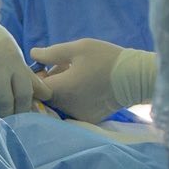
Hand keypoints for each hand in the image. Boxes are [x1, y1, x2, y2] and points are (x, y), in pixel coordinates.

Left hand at [28, 39, 155, 121]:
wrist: (135, 77)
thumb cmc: (106, 59)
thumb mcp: (78, 48)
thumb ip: (52, 52)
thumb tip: (32, 53)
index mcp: (61, 89)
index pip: (35, 87)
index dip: (35, 76)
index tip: (44, 66)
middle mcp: (66, 106)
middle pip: (47, 96)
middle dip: (50, 81)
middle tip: (64, 66)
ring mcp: (77, 115)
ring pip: (59, 102)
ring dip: (62, 89)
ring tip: (78, 74)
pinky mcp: (88, 119)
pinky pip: (72, 108)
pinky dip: (74, 98)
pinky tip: (87, 86)